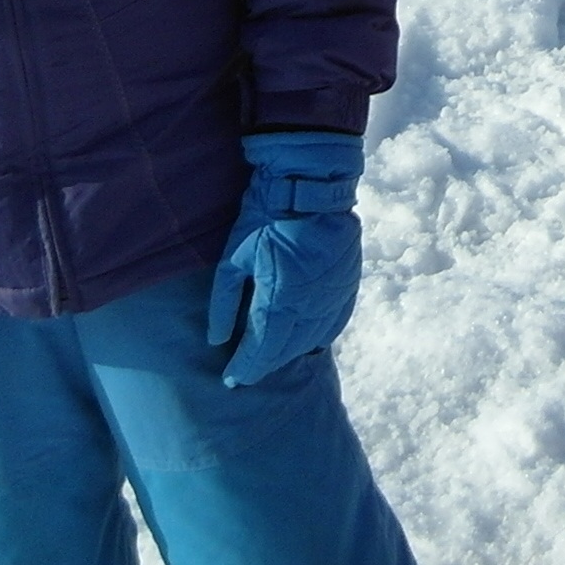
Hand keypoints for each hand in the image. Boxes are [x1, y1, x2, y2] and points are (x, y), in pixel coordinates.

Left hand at [208, 130, 365, 386]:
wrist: (312, 184)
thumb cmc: (267, 215)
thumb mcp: (234, 255)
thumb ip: (223, 301)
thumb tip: (216, 340)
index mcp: (280, 300)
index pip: (262, 349)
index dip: (246, 368)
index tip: (231, 380)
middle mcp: (311, 305)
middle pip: (287, 350)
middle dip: (265, 364)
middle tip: (247, 373)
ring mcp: (334, 296)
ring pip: (312, 340)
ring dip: (290, 353)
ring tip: (272, 358)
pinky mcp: (348, 284)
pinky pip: (335, 323)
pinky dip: (318, 337)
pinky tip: (308, 342)